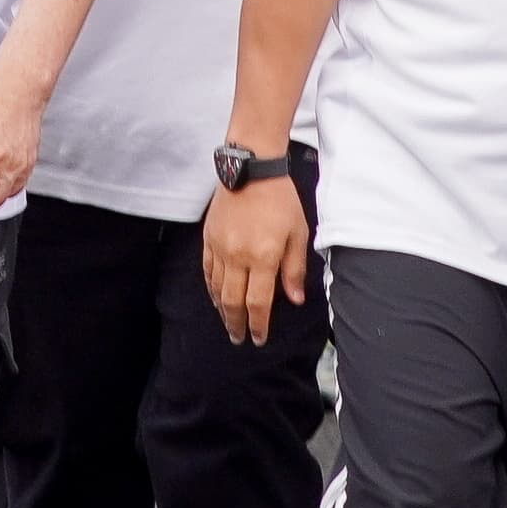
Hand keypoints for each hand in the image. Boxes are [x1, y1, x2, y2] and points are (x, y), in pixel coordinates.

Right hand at [203, 175, 308, 344]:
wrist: (252, 169)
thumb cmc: (280, 200)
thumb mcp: (298, 233)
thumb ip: (294, 270)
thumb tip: (295, 299)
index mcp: (264, 257)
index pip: (258, 302)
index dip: (258, 325)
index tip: (258, 338)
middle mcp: (238, 256)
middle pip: (233, 301)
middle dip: (236, 324)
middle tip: (239, 338)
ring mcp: (220, 248)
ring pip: (217, 289)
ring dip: (222, 310)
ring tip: (228, 322)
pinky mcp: (209, 238)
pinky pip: (207, 271)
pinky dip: (211, 289)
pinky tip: (216, 297)